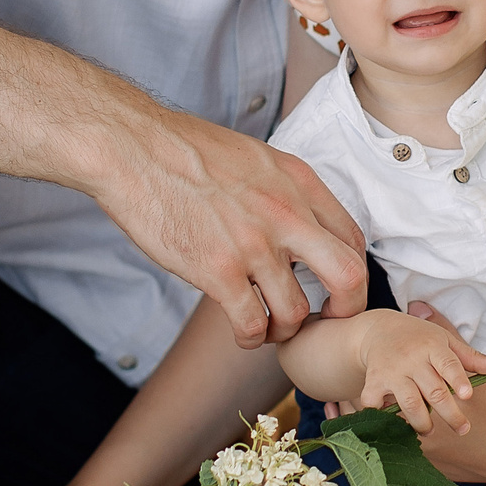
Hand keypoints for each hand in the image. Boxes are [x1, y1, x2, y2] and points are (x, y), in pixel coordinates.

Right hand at [100, 110, 367, 352]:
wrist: (133, 149)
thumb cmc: (184, 150)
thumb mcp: (255, 157)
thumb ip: (284, 191)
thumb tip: (299, 225)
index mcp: (298, 182)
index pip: (352, 239)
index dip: (350, 272)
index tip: (333, 288)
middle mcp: (285, 214)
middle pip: (348, 276)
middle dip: (344, 309)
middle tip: (325, 320)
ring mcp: (253, 245)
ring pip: (296, 311)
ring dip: (285, 329)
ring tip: (269, 325)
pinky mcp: (217, 270)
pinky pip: (252, 323)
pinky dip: (251, 337)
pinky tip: (242, 330)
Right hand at [354, 313, 485, 434]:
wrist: (379, 330)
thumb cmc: (420, 338)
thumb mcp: (446, 341)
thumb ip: (471, 357)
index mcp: (433, 346)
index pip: (448, 363)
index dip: (458, 380)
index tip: (467, 396)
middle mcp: (412, 358)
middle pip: (433, 391)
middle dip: (450, 414)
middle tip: (463, 430)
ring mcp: (391, 371)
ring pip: (409, 402)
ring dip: (422, 422)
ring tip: (429, 431)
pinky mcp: (373, 381)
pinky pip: (374, 403)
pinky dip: (381, 416)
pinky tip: (392, 425)